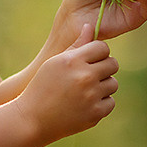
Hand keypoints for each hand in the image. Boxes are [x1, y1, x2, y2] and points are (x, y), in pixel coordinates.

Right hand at [15, 24, 117, 144]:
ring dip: (103, 86)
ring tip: (85, 90)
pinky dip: (101, 103)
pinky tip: (85, 104)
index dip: (98, 52)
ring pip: (113, 83)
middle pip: (113, 64)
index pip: (103, 47)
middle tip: (89, 75)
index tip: (91, 59)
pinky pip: (110, 102)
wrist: (33, 119)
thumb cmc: (43, 86)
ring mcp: (91, 96)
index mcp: (72, 61)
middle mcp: (84, 77)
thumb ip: (76, 45)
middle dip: (103, 68)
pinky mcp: (95, 114)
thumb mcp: (55, 62)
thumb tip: (90, 26)